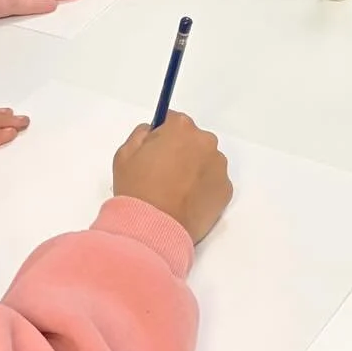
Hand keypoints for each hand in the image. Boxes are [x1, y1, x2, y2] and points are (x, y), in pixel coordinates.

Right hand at [112, 110, 232, 241]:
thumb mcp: (125, 154)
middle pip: (193, 140)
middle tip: (164, 175)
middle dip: (182, 152)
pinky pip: (214, 183)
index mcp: (182, 128)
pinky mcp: (226, 190)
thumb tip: (154, 131)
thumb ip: (141, 134)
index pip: (174, 121)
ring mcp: (219, 167)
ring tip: (176, 192)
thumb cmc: (137, 189)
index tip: (156, 153)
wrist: (154, 229)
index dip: (163, 137)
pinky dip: (203, 189)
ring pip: (206, 161)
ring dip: (195, 169)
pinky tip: (187, 202)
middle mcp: (206, 142)